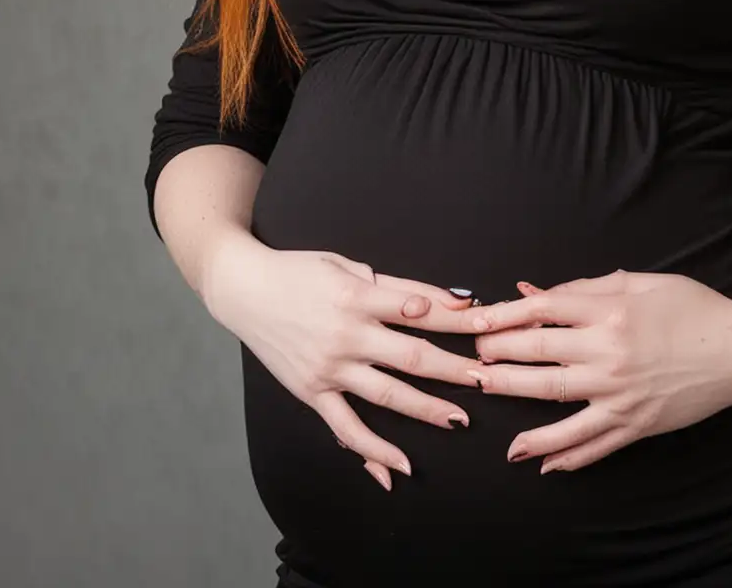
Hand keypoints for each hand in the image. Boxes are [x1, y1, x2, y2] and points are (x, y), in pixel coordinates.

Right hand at [207, 235, 488, 491]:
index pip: (420, 309)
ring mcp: (329, 368)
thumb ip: (399, 284)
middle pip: (412, 356)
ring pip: (387, 395)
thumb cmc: (300, 270)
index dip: (457, 319)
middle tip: (487, 378)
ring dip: (426, 409)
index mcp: (357, 295)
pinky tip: (399, 467)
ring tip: (459, 418)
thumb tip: (446, 299)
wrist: (244, 289)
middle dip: (454, 368)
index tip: (487, 325)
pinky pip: (347, 428)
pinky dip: (374, 451)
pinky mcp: (312, 392)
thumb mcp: (350, 265)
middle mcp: (346, 334)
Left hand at [470, 269, 731, 473]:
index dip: (502, 316)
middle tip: (471, 357)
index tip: (474, 320)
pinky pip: (591, 444)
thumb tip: (532, 293)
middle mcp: (608, 353)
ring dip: (514, 401)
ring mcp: (620, 393)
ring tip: (486, 397)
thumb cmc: (693, 307)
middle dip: (498, 355)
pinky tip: (536, 461)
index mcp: (610, 311)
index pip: (541, 311)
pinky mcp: (634, 424)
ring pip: (553, 402)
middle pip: (537, 354)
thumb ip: (584, 288)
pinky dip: (562, 454)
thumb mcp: (641, 283)